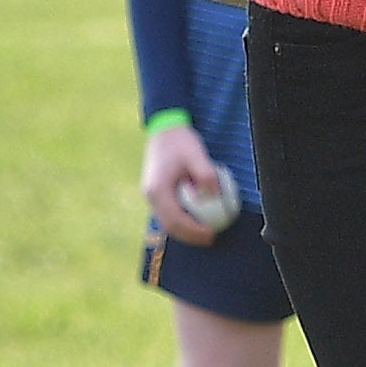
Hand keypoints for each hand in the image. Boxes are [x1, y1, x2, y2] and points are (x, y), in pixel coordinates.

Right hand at [140, 122, 231, 244]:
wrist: (163, 128)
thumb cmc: (180, 141)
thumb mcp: (196, 155)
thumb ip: (206, 175)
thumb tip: (216, 197)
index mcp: (158, 190)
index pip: (176, 219)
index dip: (194, 230)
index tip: (211, 233)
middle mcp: (150, 195)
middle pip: (169, 225)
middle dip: (190, 236)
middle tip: (210, 238)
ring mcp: (150, 194)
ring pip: (166, 221)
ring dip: (185, 230)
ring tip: (204, 232)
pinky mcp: (155, 192)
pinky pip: (167, 212)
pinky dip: (181, 220)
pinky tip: (196, 219)